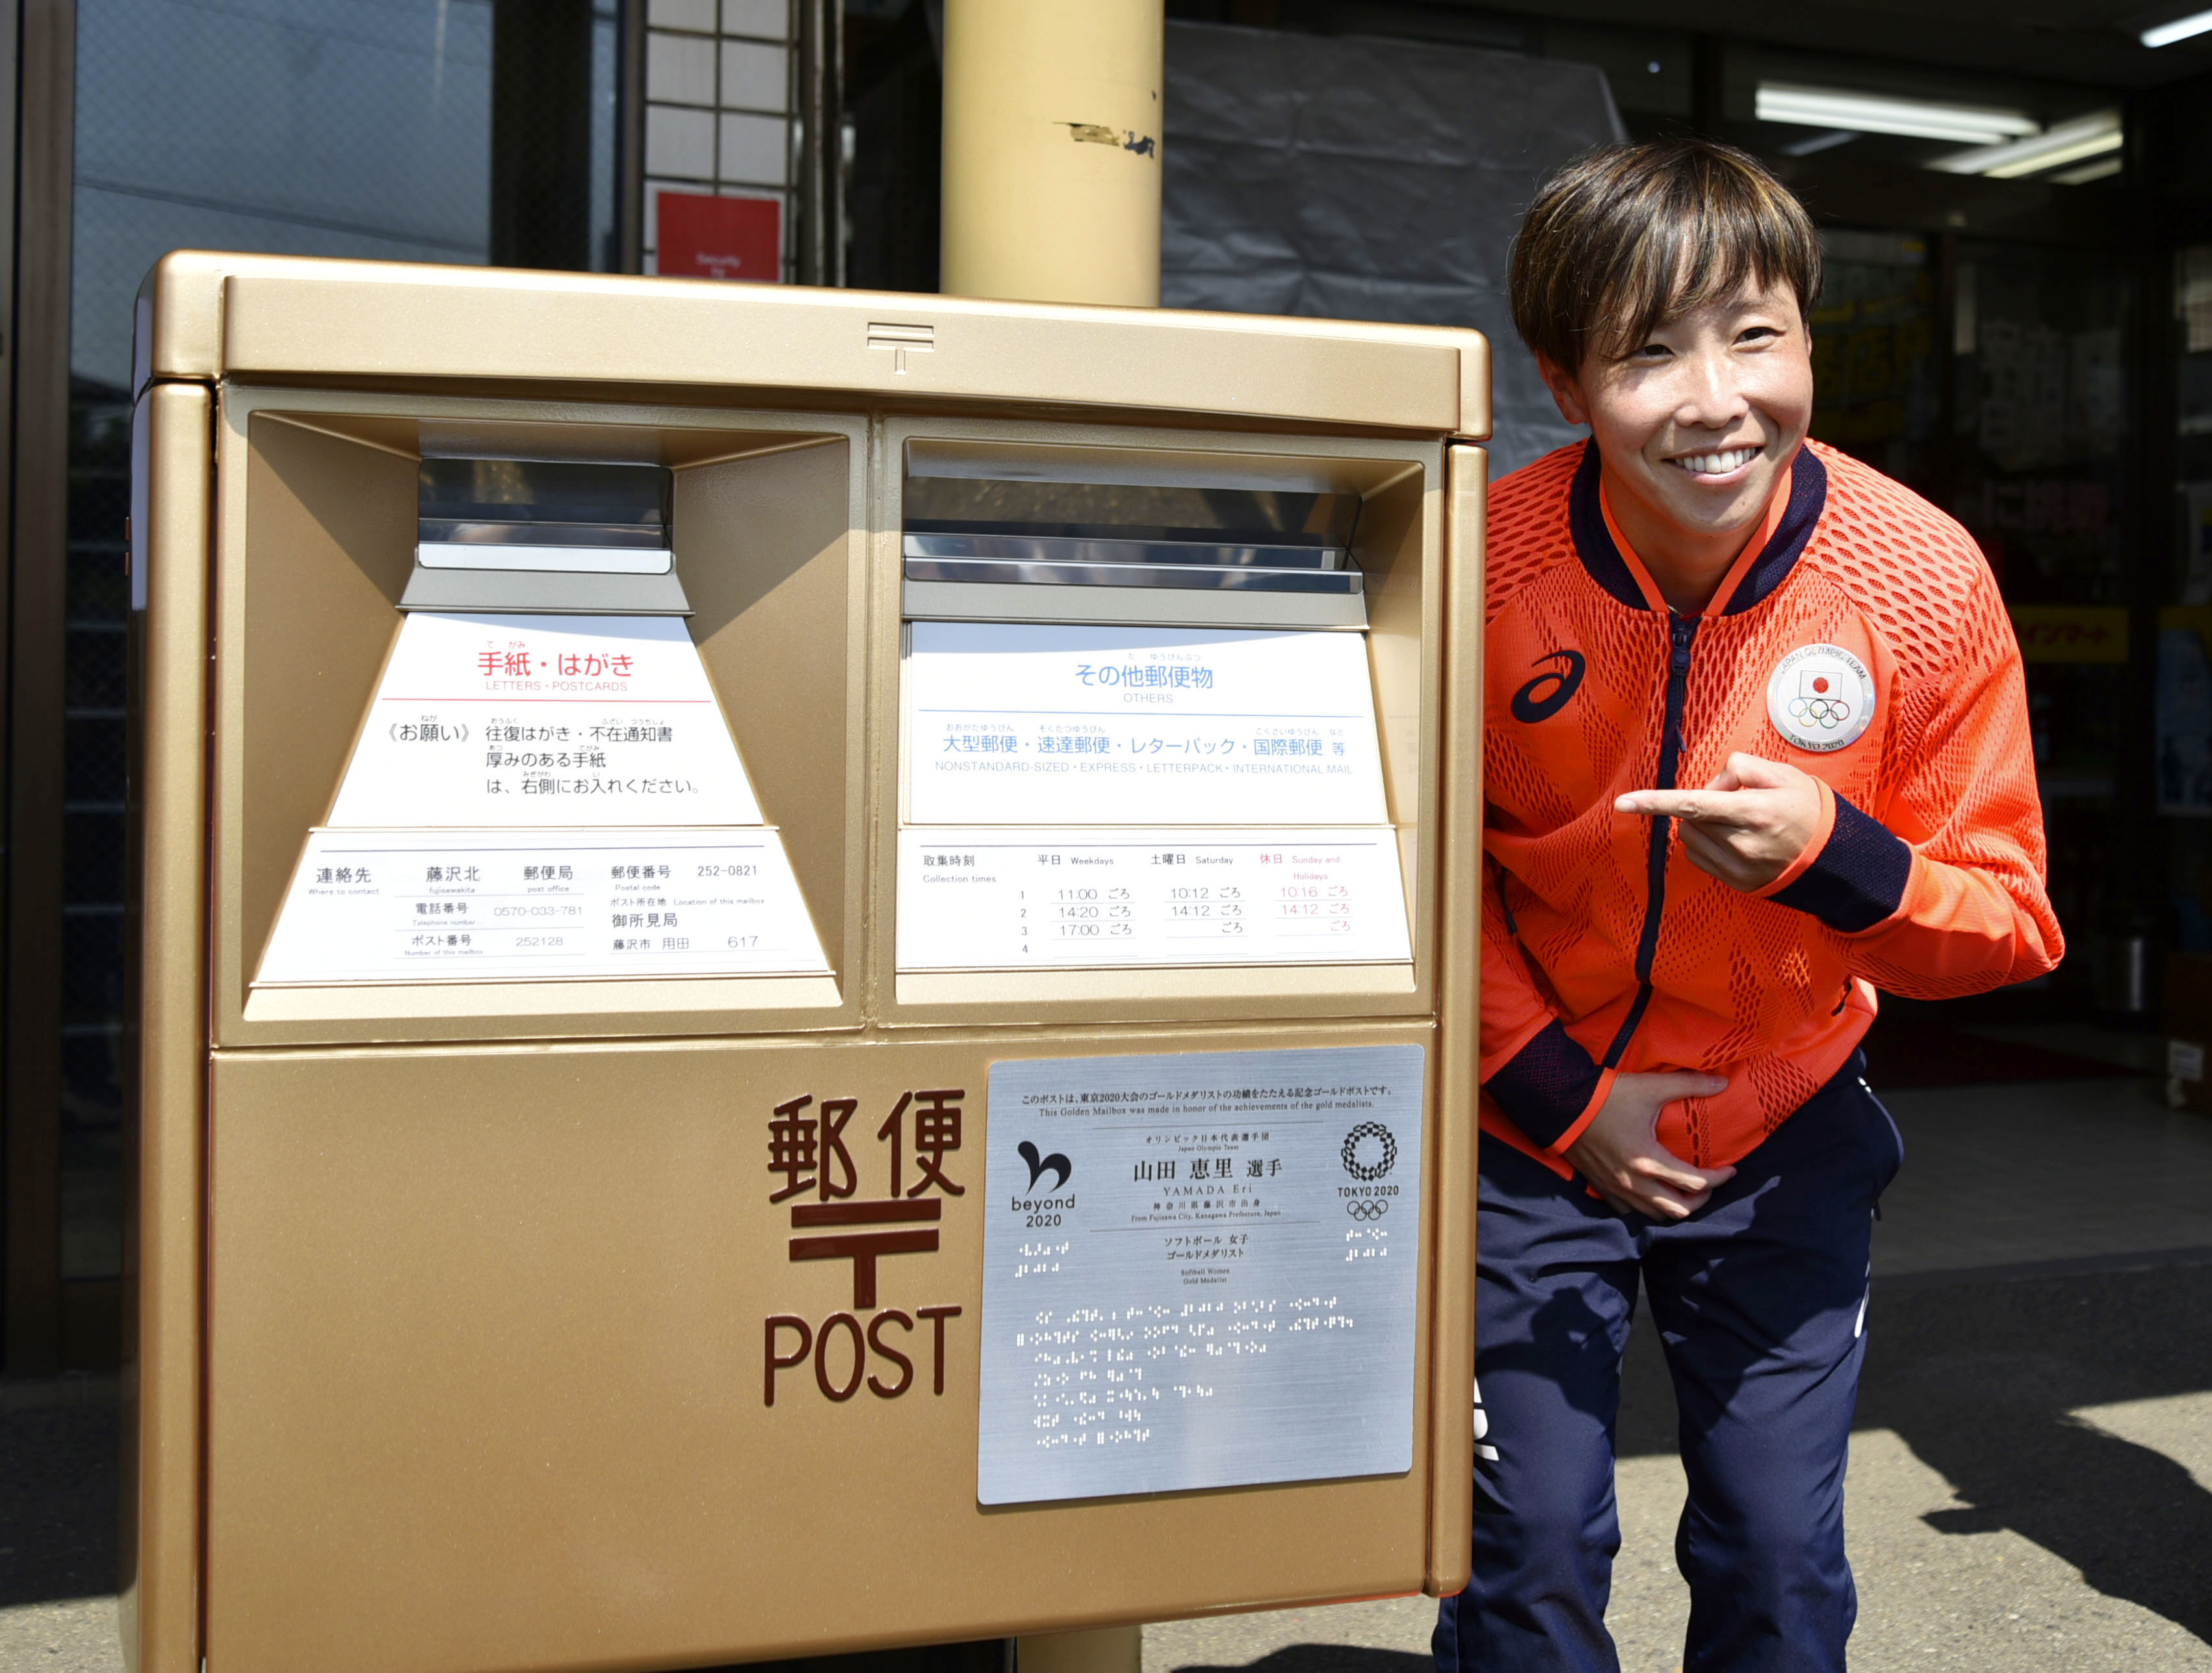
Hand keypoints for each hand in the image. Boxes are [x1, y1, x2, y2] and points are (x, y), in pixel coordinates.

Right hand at [1564, 1071, 1734, 1218]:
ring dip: (1675, 1206)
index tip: (1730, 1169)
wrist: (1560, 1103)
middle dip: (1701, 1199)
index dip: (1720, 1178)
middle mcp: (1634, 1183)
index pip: (1696, 1183)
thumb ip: (1689, 1085)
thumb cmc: (1606, 1096)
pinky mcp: (1601, 1187)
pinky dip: (1646, 1206)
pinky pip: (1629, 1211)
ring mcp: (1616, 1189)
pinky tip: (1651, 1191)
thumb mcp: (1650, 1087)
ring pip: (1655, 1215)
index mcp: (1649, 1161)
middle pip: (1679, 1209)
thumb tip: (1721, 1083)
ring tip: (1684, 1189)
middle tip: (1709, 1182)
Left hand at [1614, 752, 1822, 891]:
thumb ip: (1743, 769)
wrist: (1833, 856)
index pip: (1692, 805)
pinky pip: (1699, 857)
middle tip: (1734, 799)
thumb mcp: (1783, 775)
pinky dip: (1706, 843)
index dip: (1654, 803)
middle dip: (1701, 802)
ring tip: (1737, 820)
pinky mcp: (1736, 883)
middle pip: (1689, 818)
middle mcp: (1742, 844)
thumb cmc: (1806, 808)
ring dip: (1700, 824)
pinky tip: (1733, 838)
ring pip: (1690, 838)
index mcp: (1753, 812)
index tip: (1622, 803)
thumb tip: (1713, 784)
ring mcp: (1738, 868)